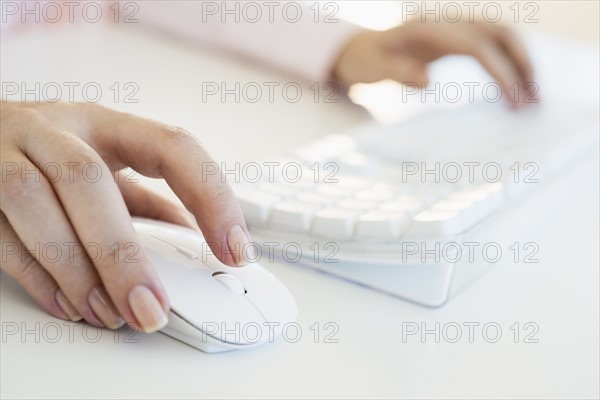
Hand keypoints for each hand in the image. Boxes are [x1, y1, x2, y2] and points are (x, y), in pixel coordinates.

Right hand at [0, 102, 251, 331]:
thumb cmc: (51, 152)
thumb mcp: (107, 163)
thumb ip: (147, 198)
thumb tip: (195, 238)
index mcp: (107, 123)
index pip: (173, 146)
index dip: (211, 197)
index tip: (235, 249)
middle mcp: (55, 129)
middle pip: (89, 182)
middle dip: (123, 254)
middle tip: (152, 307)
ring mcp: (5, 153)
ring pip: (36, 205)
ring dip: (77, 270)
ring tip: (112, 312)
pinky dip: (38, 276)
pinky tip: (71, 304)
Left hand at [332, 19, 534, 106]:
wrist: (361, 48)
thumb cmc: (366, 60)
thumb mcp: (374, 68)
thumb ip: (398, 73)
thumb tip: (427, 82)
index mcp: (429, 28)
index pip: (477, 46)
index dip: (500, 71)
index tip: (514, 100)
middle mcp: (448, 21)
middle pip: (500, 33)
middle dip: (522, 64)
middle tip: (534, 100)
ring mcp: (456, 25)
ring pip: (502, 35)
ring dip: (522, 62)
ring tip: (533, 96)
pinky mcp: (458, 36)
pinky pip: (493, 44)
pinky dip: (510, 62)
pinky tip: (516, 85)